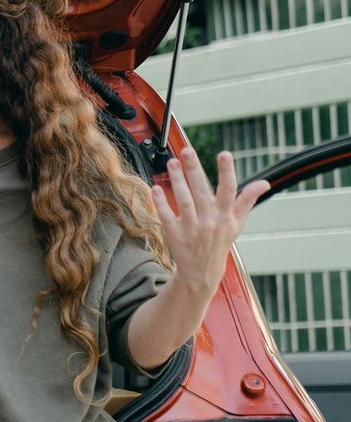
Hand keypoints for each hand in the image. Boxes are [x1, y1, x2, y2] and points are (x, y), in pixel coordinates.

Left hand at [153, 149, 268, 292]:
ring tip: (171, 162)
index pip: (229, 190)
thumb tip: (265, 183)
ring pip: (183, 201)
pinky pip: (167, 216)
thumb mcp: (237, 223)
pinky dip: (161, 203)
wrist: (202, 271)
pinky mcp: (175, 234)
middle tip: (186, 150)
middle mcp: (209, 220)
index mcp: (225, 215)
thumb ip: (248, 201)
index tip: (225, 154)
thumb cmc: (220, 241)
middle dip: (194, 169)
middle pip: (201, 191)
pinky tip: (155, 188)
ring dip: (177, 181)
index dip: (227, 172)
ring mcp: (192, 227)